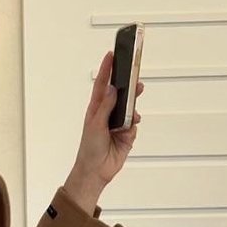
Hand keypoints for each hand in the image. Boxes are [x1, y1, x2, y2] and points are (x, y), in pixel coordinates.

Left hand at [64, 50, 143, 213]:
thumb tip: (111, 89)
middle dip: (128, 83)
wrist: (96, 171)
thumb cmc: (89, 149)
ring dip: (133, 102)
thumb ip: (105, 106)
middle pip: (120, 93)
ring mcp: (118, 123)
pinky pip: (134, 124)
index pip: (102, 84)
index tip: (112, 55)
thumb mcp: (95, 125)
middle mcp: (108, 114)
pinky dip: (133, 123)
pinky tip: (130, 125)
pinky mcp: (127, 134)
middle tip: (134, 73)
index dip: (107, 69)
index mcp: (96, 108)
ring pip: (130, 107)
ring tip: (137, 94)